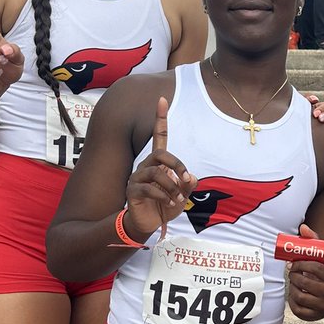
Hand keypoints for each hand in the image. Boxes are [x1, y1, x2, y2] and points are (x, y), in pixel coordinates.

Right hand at [125, 97, 195, 240]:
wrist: (148, 224)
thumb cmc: (165, 207)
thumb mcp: (182, 196)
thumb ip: (188, 185)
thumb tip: (192, 177)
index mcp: (158, 164)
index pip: (159, 137)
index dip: (160, 119)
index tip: (161, 99)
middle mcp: (146, 166)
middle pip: (161, 153)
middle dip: (177, 165)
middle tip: (186, 179)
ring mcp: (137, 177)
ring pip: (156, 173)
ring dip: (172, 187)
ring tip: (177, 199)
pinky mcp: (132, 190)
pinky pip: (149, 188)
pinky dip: (163, 196)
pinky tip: (169, 204)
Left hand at [288, 224, 323, 319]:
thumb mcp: (322, 260)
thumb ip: (313, 242)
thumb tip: (302, 227)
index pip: (314, 267)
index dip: (300, 264)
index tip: (293, 264)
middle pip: (303, 281)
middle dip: (294, 275)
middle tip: (293, 273)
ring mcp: (321, 306)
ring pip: (297, 294)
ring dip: (292, 287)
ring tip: (295, 283)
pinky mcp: (312, 316)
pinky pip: (295, 307)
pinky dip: (292, 300)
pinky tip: (296, 294)